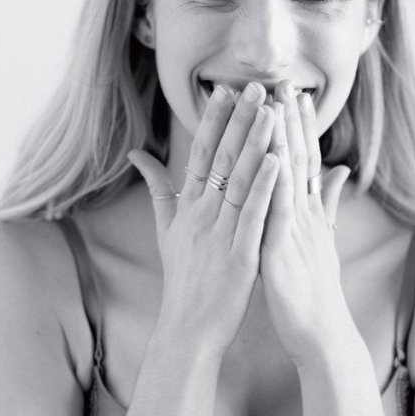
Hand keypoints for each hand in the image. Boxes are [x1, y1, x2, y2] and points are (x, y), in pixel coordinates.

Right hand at [128, 83, 278, 355]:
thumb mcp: (165, 230)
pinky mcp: (240, 256)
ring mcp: (221, 234)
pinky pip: (254, 215)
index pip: (199, 154)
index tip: (224, 89)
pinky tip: (277, 160)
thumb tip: (137, 155)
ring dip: (256, 143)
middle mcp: (202, 215)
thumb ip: (157, 190)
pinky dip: (265, 187)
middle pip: (221, 159)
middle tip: (255, 86)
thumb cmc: (183, 279)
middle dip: (239, 121)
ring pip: (239, 180)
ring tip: (271, 111)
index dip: (212, 121)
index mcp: (188, 207)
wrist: (187, 329)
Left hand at [260, 82, 351, 362]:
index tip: (293, 92)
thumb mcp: (320, 239)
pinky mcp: (283, 249)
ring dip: (284, 139)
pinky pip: (278, 210)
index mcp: (308, 211)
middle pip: (299, 158)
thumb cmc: (314, 289)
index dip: (299, 126)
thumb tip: (340, 171)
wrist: (320, 332)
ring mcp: (297, 229)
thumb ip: (328, 202)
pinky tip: (269, 156)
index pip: (304, 160)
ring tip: (276, 105)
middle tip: (284, 82)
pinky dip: (275, 182)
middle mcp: (306, 213)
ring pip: (290, 176)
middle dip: (291, 120)